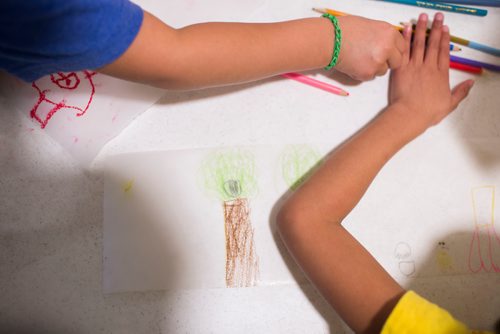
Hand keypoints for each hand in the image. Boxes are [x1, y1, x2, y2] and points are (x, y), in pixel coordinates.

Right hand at [334, 15, 405, 80]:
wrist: (330, 39)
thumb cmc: (345, 30)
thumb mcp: (371, 26)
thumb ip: (383, 36)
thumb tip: (388, 44)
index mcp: (389, 33)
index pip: (402, 47)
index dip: (395, 51)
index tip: (389, 54)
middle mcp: (388, 47)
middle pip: (397, 62)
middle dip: (388, 62)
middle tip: (375, 59)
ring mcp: (379, 61)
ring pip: (383, 71)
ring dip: (374, 68)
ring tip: (360, 59)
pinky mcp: (368, 73)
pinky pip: (370, 76)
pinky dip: (363, 73)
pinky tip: (354, 63)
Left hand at [388, 13, 473, 133]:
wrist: (410, 114)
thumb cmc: (428, 112)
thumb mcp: (450, 104)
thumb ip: (461, 92)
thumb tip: (471, 83)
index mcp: (441, 75)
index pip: (444, 53)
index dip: (445, 40)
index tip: (446, 28)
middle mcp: (429, 67)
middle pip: (433, 44)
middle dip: (435, 29)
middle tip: (437, 16)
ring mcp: (415, 67)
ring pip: (419, 44)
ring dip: (421, 29)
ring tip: (422, 17)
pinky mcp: (401, 69)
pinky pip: (404, 51)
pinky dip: (405, 39)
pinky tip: (407, 29)